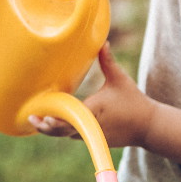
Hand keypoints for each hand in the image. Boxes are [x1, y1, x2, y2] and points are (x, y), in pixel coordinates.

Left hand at [30, 44, 153, 148]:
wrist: (148, 126)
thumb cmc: (134, 101)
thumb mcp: (119, 79)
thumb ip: (107, 61)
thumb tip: (103, 42)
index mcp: (94, 110)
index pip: (71, 117)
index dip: (55, 119)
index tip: (42, 115)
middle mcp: (91, 126)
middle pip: (63, 130)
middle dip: (46, 127)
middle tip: (32, 119)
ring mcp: (92, 135)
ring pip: (67, 134)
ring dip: (52, 130)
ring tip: (36, 122)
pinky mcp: (95, 139)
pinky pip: (74, 135)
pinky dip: (63, 131)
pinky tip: (52, 125)